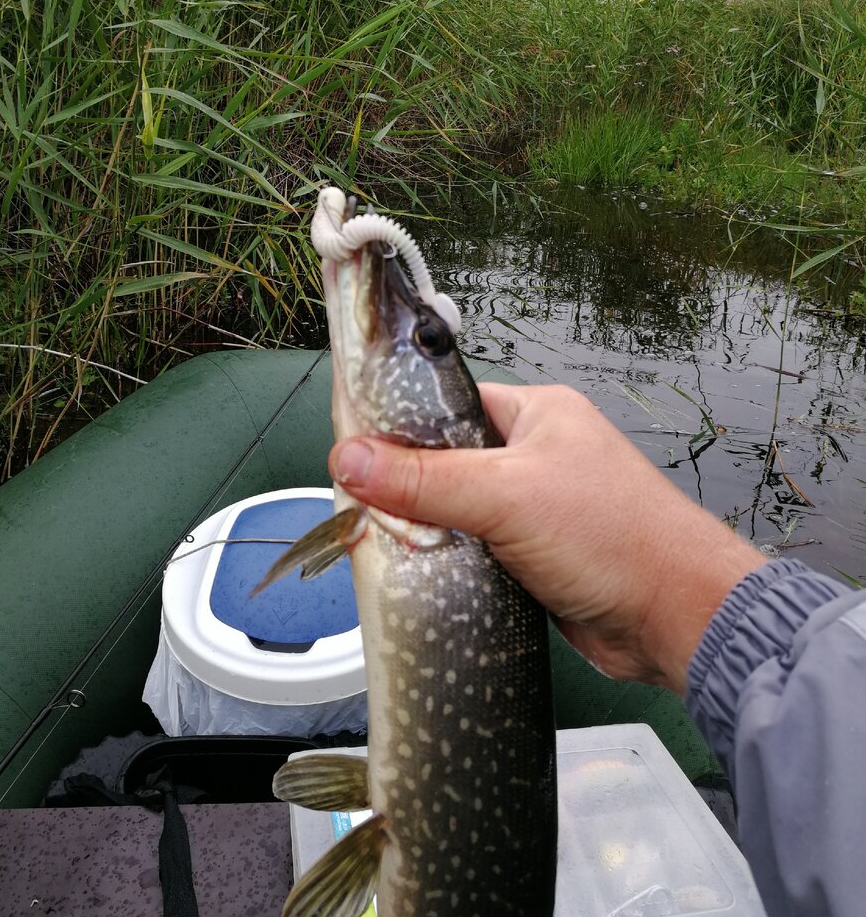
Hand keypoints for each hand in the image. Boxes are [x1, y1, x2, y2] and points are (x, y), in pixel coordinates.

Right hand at [328, 382, 765, 693]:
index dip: (401, 427)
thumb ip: (424, 479)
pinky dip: (452, 559)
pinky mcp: (535, 555)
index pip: (450, 405)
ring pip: (460, 509)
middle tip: (359, 504)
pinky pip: (477, 548)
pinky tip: (420, 570)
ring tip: (380, 539)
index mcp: (537, 414)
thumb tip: (348, 458)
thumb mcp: (505, 495)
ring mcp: (537, 507)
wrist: (675, 617)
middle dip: (409, 485)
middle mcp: (537, 453)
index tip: (350, 448)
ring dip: (430, 528)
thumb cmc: (609, 534)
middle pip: (448, 460)